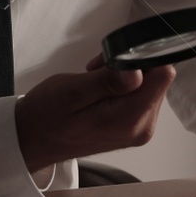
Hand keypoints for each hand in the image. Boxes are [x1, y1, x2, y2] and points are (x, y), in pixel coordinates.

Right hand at [14, 53, 176, 172]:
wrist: (33, 140)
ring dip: (124, 75)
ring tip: (94, 81)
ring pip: (149, 84)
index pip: (162, 75)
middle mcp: (141, 126)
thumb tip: (137, 71)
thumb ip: (107, 82)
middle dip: (130, 65)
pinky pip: (140, 95)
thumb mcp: (72, 91)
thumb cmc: (46, 116)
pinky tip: (100, 89)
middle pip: (157, 79)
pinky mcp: (134, 126)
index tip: (114, 58)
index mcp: (129, 119)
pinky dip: (122, 86)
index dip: (141, 56)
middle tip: (97, 70)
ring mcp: (139, 128)